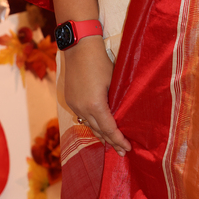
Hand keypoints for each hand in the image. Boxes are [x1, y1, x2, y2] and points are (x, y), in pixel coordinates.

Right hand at [64, 36, 131, 155]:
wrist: (79, 47)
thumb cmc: (100, 61)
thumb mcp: (113, 81)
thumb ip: (116, 100)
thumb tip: (122, 113)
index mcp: (95, 105)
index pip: (109, 128)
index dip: (118, 139)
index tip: (128, 147)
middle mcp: (82, 108)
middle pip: (98, 131)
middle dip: (111, 142)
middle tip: (122, 151)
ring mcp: (74, 105)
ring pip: (89, 125)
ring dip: (100, 135)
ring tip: (110, 144)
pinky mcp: (70, 99)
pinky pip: (82, 117)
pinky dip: (92, 124)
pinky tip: (98, 128)